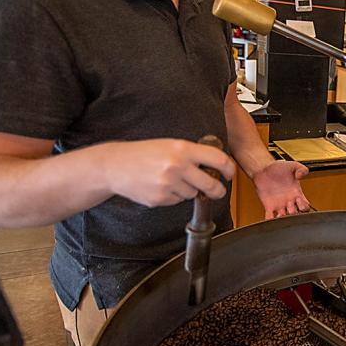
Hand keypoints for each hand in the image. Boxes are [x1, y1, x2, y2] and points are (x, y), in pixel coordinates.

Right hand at [104, 139, 235, 206]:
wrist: (116, 165)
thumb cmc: (145, 153)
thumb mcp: (171, 144)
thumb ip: (193, 153)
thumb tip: (216, 166)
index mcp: (182, 149)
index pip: (218, 159)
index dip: (229, 169)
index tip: (229, 174)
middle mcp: (177, 166)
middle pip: (212, 185)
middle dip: (218, 190)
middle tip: (217, 190)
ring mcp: (169, 184)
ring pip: (193, 194)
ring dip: (190, 190)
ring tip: (173, 179)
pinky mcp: (160, 198)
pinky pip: (178, 201)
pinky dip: (175, 196)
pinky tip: (162, 186)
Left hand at [252, 161, 309, 218]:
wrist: (263, 169)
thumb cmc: (278, 168)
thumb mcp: (292, 165)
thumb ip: (301, 168)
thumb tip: (301, 175)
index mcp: (296, 193)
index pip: (305, 206)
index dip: (304, 206)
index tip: (299, 199)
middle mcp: (289, 201)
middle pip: (296, 214)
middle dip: (294, 213)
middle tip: (289, 205)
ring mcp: (279, 205)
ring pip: (284, 218)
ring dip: (284, 219)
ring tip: (281, 214)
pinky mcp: (269, 206)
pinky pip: (270, 217)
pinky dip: (270, 220)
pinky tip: (271, 218)